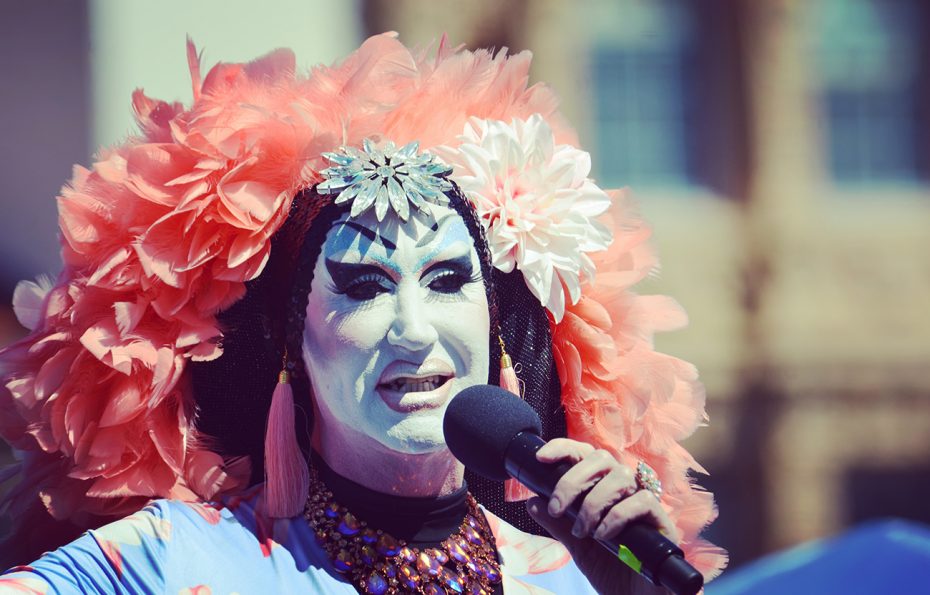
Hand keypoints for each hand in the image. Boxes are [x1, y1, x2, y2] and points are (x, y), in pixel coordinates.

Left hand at [525, 438, 677, 594]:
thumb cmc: (614, 571)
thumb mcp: (579, 547)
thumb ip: (559, 524)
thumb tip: (533, 501)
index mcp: (606, 489)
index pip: (587, 455)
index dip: (564, 448)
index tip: (541, 458)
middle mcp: (626, 490)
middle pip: (602, 459)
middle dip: (573, 479)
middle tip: (557, 508)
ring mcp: (646, 504)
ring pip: (621, 476)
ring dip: (593, 502)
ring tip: (582, 531)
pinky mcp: (663, 522)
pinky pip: (642, 501)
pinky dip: (616, 516)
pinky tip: (603, 535)